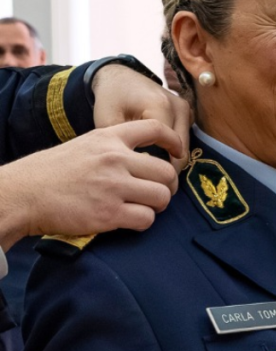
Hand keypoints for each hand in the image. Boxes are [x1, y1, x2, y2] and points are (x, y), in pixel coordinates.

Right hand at [0, 120, 180, 249]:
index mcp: (109, 138)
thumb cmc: (51, 173)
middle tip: (156, 193)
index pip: (155, 128)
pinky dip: (142, 222)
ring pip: (162, 196)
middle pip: (167, 171)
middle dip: (167, 186)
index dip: (174, 140)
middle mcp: (115, 159)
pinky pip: (146, 219)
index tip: (178, 152)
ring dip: (156, 205)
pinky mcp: (109, 213)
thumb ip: (113, 148)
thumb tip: (142, 160)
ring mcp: (113, 186)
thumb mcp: (83, 146)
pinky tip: (129, 220)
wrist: (22, 194)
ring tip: (142, 207)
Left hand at [92, 63, 190, 172]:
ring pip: (185, 145)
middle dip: (167, 166)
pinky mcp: (187, 112)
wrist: (120, 78)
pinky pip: (185, 138)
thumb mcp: (108, 121)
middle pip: (181, 147)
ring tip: (152, 171)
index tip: (142, 178)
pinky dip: (173, 150)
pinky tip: (157, 157)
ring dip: (172, 159)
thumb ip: (124, 144)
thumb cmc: (110, 99)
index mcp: (159, 106)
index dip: (156, 163)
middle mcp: (178, 106)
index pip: (167, 144)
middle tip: (149, 181)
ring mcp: (185, 108)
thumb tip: (140, 168)